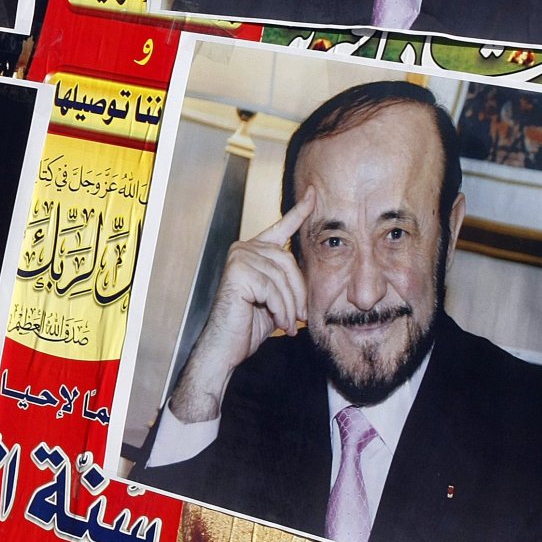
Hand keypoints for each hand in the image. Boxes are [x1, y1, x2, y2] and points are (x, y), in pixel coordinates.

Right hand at [166, 188, 315, 422]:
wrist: (225, 347)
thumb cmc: (248, 326)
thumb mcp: (277, 300)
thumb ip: (288, 282)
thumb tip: (316, 275)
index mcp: (255, 252)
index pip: (282, 227)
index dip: (300, 211)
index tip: (314, 194)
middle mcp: (245, 249)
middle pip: (290, 262)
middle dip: (299, 294)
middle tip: (300, 318)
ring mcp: (240, 258)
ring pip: (284, 278)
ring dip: (290, 306)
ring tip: (287, 324)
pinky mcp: (238, 271)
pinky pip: (274, 288)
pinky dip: (280, 309)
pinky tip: (277, 322)